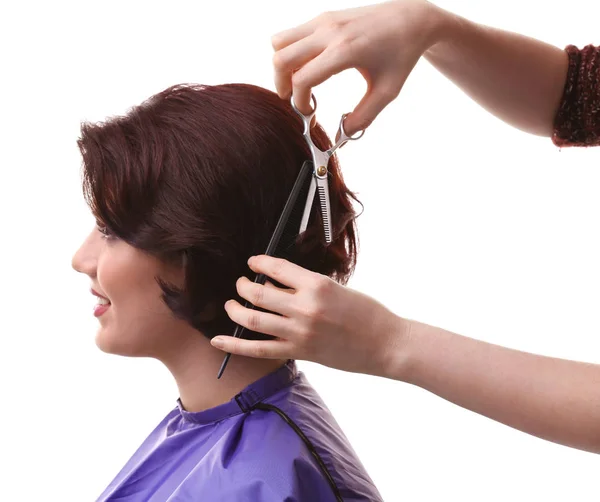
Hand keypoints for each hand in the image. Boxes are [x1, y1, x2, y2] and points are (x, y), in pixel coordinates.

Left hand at [211, 255, 410, 376]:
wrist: (385, 344)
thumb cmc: (366, 312)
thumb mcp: (337, 288)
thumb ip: (306, 286)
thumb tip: (275, 283)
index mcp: (316, 285)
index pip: (276, 268)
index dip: (258, 262)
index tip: (252, 262)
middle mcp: (305, 308)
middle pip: (257, 293)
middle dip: (242, 286)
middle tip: (240, 283)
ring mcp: (299, 332)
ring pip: (252, 319)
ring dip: (235, 309)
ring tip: (231, 304)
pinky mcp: (299, 352)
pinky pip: (259, 349)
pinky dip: (235, 345)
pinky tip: (217, 340)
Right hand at [271, 0, 449, 133]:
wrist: (411, 19)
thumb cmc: (401, 55)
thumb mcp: (387, 92)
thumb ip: (363, 117)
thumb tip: (342, 136)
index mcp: (345, 51)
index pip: (302, 79)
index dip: (299, 102)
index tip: (309, 112)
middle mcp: (329, 32)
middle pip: (281, 58)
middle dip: (281, 85)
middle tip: (293, 99)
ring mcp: (324, 20)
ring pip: (279, 42)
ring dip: (282, 66)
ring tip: (298, 81)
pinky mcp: (323, 17)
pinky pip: (291, 34)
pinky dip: (291, 53)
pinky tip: (310, 66)